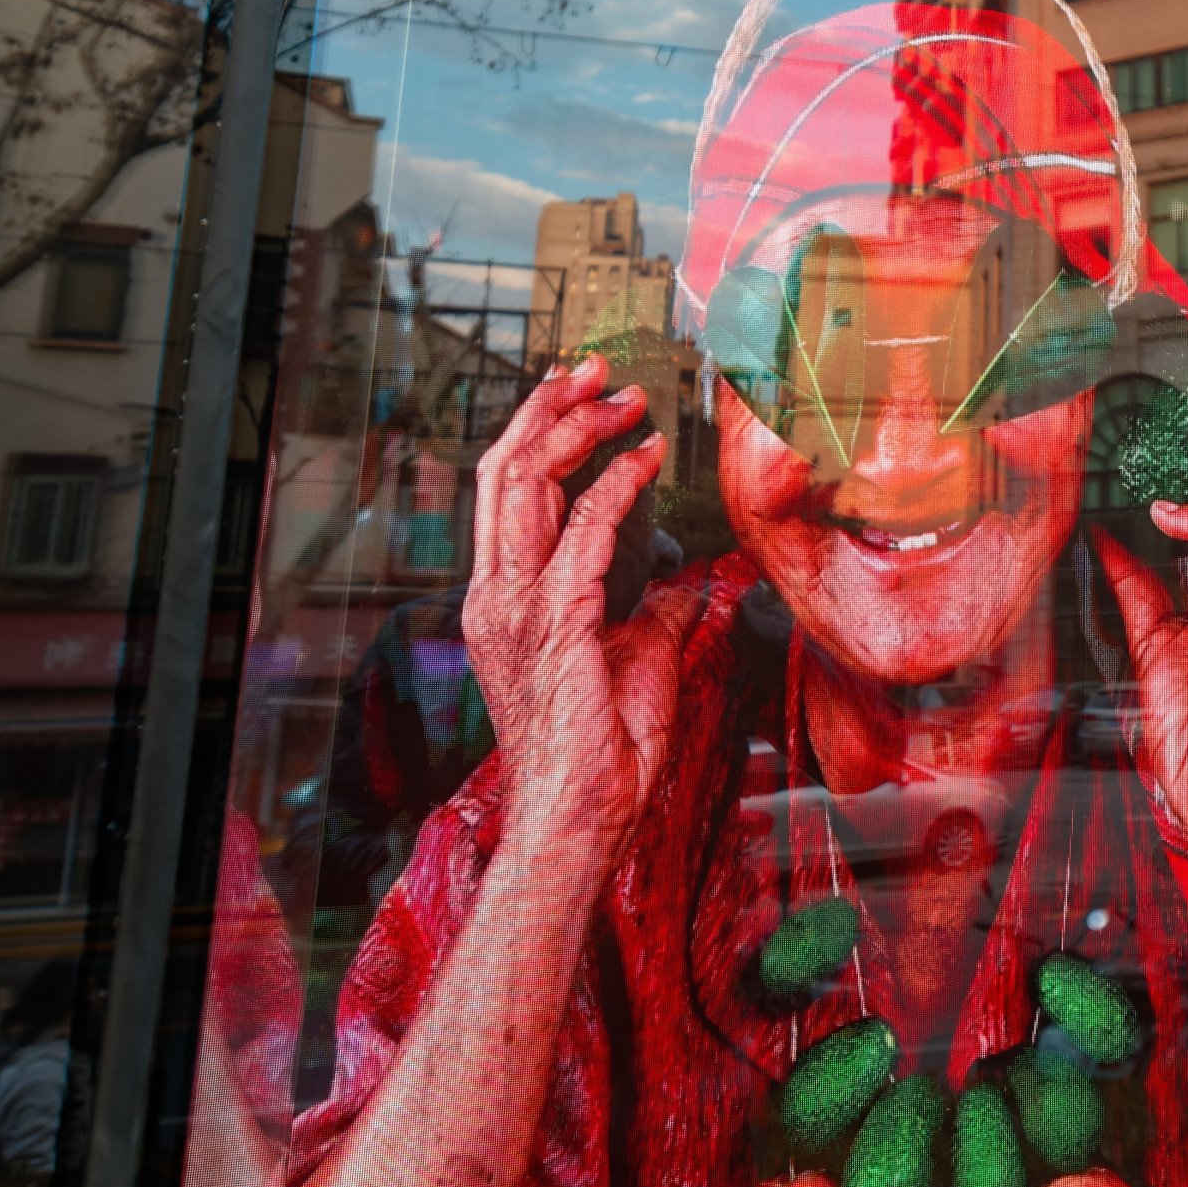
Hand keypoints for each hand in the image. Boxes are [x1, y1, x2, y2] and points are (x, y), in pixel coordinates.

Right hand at [464, 361, 704, 867]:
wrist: (581, 818)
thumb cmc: (605, 757)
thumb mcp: (639, 663)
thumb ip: (656, 614)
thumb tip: (691, 580)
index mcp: (503, 603)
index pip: (504, 494)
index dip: (539, 434)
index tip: (584, 396)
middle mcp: (496, 598)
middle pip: (502, 471)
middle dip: (548, 408)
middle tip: (595, 368)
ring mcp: (516, 610)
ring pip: (525, 485)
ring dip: (577, 430)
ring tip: (623, 396)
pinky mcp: (554, 624)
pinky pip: (580, 534)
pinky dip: (615, 487)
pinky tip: (646, 460)